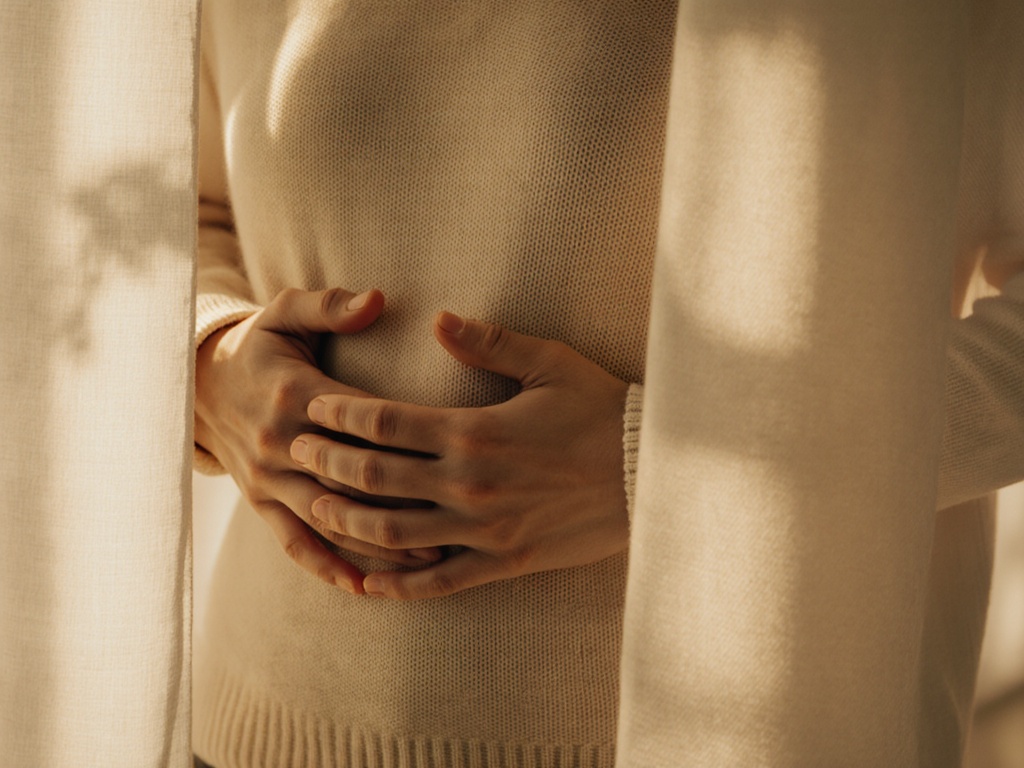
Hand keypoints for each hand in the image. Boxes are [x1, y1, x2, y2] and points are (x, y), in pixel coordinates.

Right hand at [194, 287, 440, 593]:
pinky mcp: (261, 502)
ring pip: (331, 518)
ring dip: (380, 541)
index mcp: (296, 395)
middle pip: (352, 479)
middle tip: (461, 518)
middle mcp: (282, 444)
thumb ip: (329, 306)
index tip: (458, 456)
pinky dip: (327, 566)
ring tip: (430, 561)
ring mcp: (270, 480)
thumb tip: (376, 299)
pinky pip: (294, 542)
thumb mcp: (284, 312)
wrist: (197, 382)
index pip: (362, 424)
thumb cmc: (259, 344)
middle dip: (406, 501)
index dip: (409, 441)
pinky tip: (362, 586)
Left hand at [289, 311, 630, 598]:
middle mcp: (468, 483)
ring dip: (346, 521)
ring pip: (393, 534)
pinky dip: (398, 586)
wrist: (653, 472)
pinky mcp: (504, 560)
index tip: (313, 406)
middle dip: (325, 463)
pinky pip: (440, 582)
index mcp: (473, 430)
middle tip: (296, 451)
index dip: (340, 414)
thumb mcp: (550, 363)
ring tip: (316, 508)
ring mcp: (483, 528)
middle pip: (373, 477)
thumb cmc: (601, 410)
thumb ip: (488, 342)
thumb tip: (437, 320)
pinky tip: (367, 582)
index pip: (383, 422)